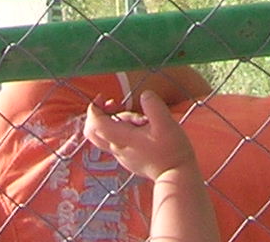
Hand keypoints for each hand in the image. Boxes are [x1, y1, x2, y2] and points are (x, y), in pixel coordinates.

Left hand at [84, 94, 198, 182]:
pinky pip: (116, 141)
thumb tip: (144, 94)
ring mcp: (122, 156)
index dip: (94, 108)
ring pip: (105, 135)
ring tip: (136, 115)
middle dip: (98, 114)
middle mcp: (118, 149)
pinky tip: (140, 127)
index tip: (104, 98)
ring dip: (114, 120)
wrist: (176, 176)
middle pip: (92, 132)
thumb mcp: (166, 123)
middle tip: (114, 105)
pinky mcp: (129, 159)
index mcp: (123, 138)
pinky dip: (121, 129)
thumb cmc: (171, 150)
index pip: (95, 124)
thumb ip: (153, 106)